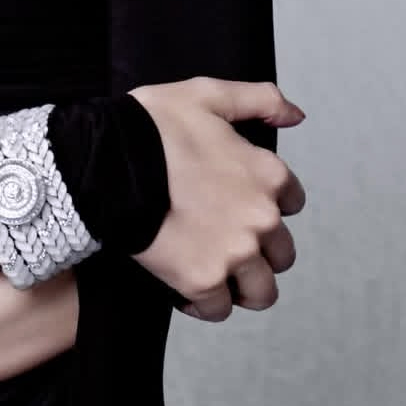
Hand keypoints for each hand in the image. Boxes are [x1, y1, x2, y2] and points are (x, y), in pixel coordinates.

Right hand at [127, 77, 306, 322]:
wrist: (107, 163)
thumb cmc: (152, 127)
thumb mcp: (209, 94)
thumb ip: (261, 100)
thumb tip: (297, 115)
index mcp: (268, 175)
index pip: (292, 204)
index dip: (267, 206)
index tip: (239, 206)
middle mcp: (262, 219)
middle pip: (282, 255)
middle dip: (260, 253)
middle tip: (226, 245)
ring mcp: (235, 254)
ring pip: (261, 292)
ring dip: (242, 288)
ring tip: (216, 277)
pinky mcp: (202, 281)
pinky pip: (219, 310)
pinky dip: (205, 306)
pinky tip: (188, 291)